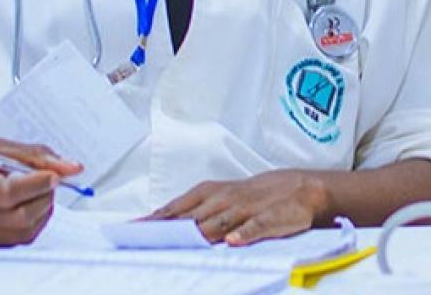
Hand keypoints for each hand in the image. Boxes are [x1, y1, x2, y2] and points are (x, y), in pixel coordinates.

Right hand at [0, 140, 82, 245]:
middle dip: (46, 197)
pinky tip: (27, 205)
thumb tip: (70, 167)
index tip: (57, 173)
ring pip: (24, 232)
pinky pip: (17, 240)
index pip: (6, 192)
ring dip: (42, 210)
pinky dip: (32, 222)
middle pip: (19, 216)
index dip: (37, 184)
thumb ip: (30, 155)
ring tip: (37, 190)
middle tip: (51, 179)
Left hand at [146, 170, 330, 245]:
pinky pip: (255, 226)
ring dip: (199, 232)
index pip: (175, 208)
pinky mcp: (269, 218)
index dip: (153, 220)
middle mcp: (223, 199)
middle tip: (144, 238)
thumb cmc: (252, 196)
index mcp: (209, 193)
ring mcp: (246, 208)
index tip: (131, 230)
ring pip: (219, 221)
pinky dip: (243, 233)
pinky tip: (232, 242)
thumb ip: (194, 213)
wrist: (299, 187)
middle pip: (191, 216)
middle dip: (167, 228)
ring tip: (180, 242)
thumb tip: (161, 225)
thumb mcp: (220, 199)